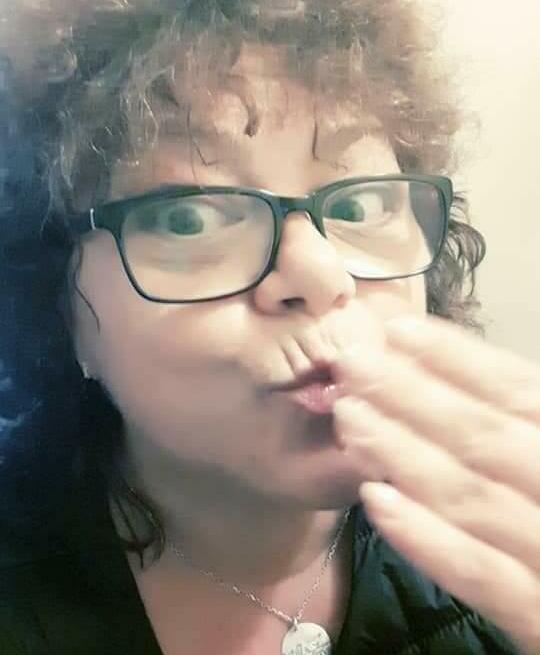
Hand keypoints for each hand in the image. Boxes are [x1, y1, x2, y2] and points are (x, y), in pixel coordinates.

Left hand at [333, 315, 539, 654]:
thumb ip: (520, 425)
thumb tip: (452, 377)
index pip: (517, 391)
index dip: (456, 358)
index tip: (397, 330)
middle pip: (483, 435)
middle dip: (411, 395)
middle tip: (351, 364)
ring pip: (469, 496)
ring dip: (401, 452)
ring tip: (349, 418)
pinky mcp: (537, 618)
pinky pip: (477, 575)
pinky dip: (425, 535)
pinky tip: (374, 501)